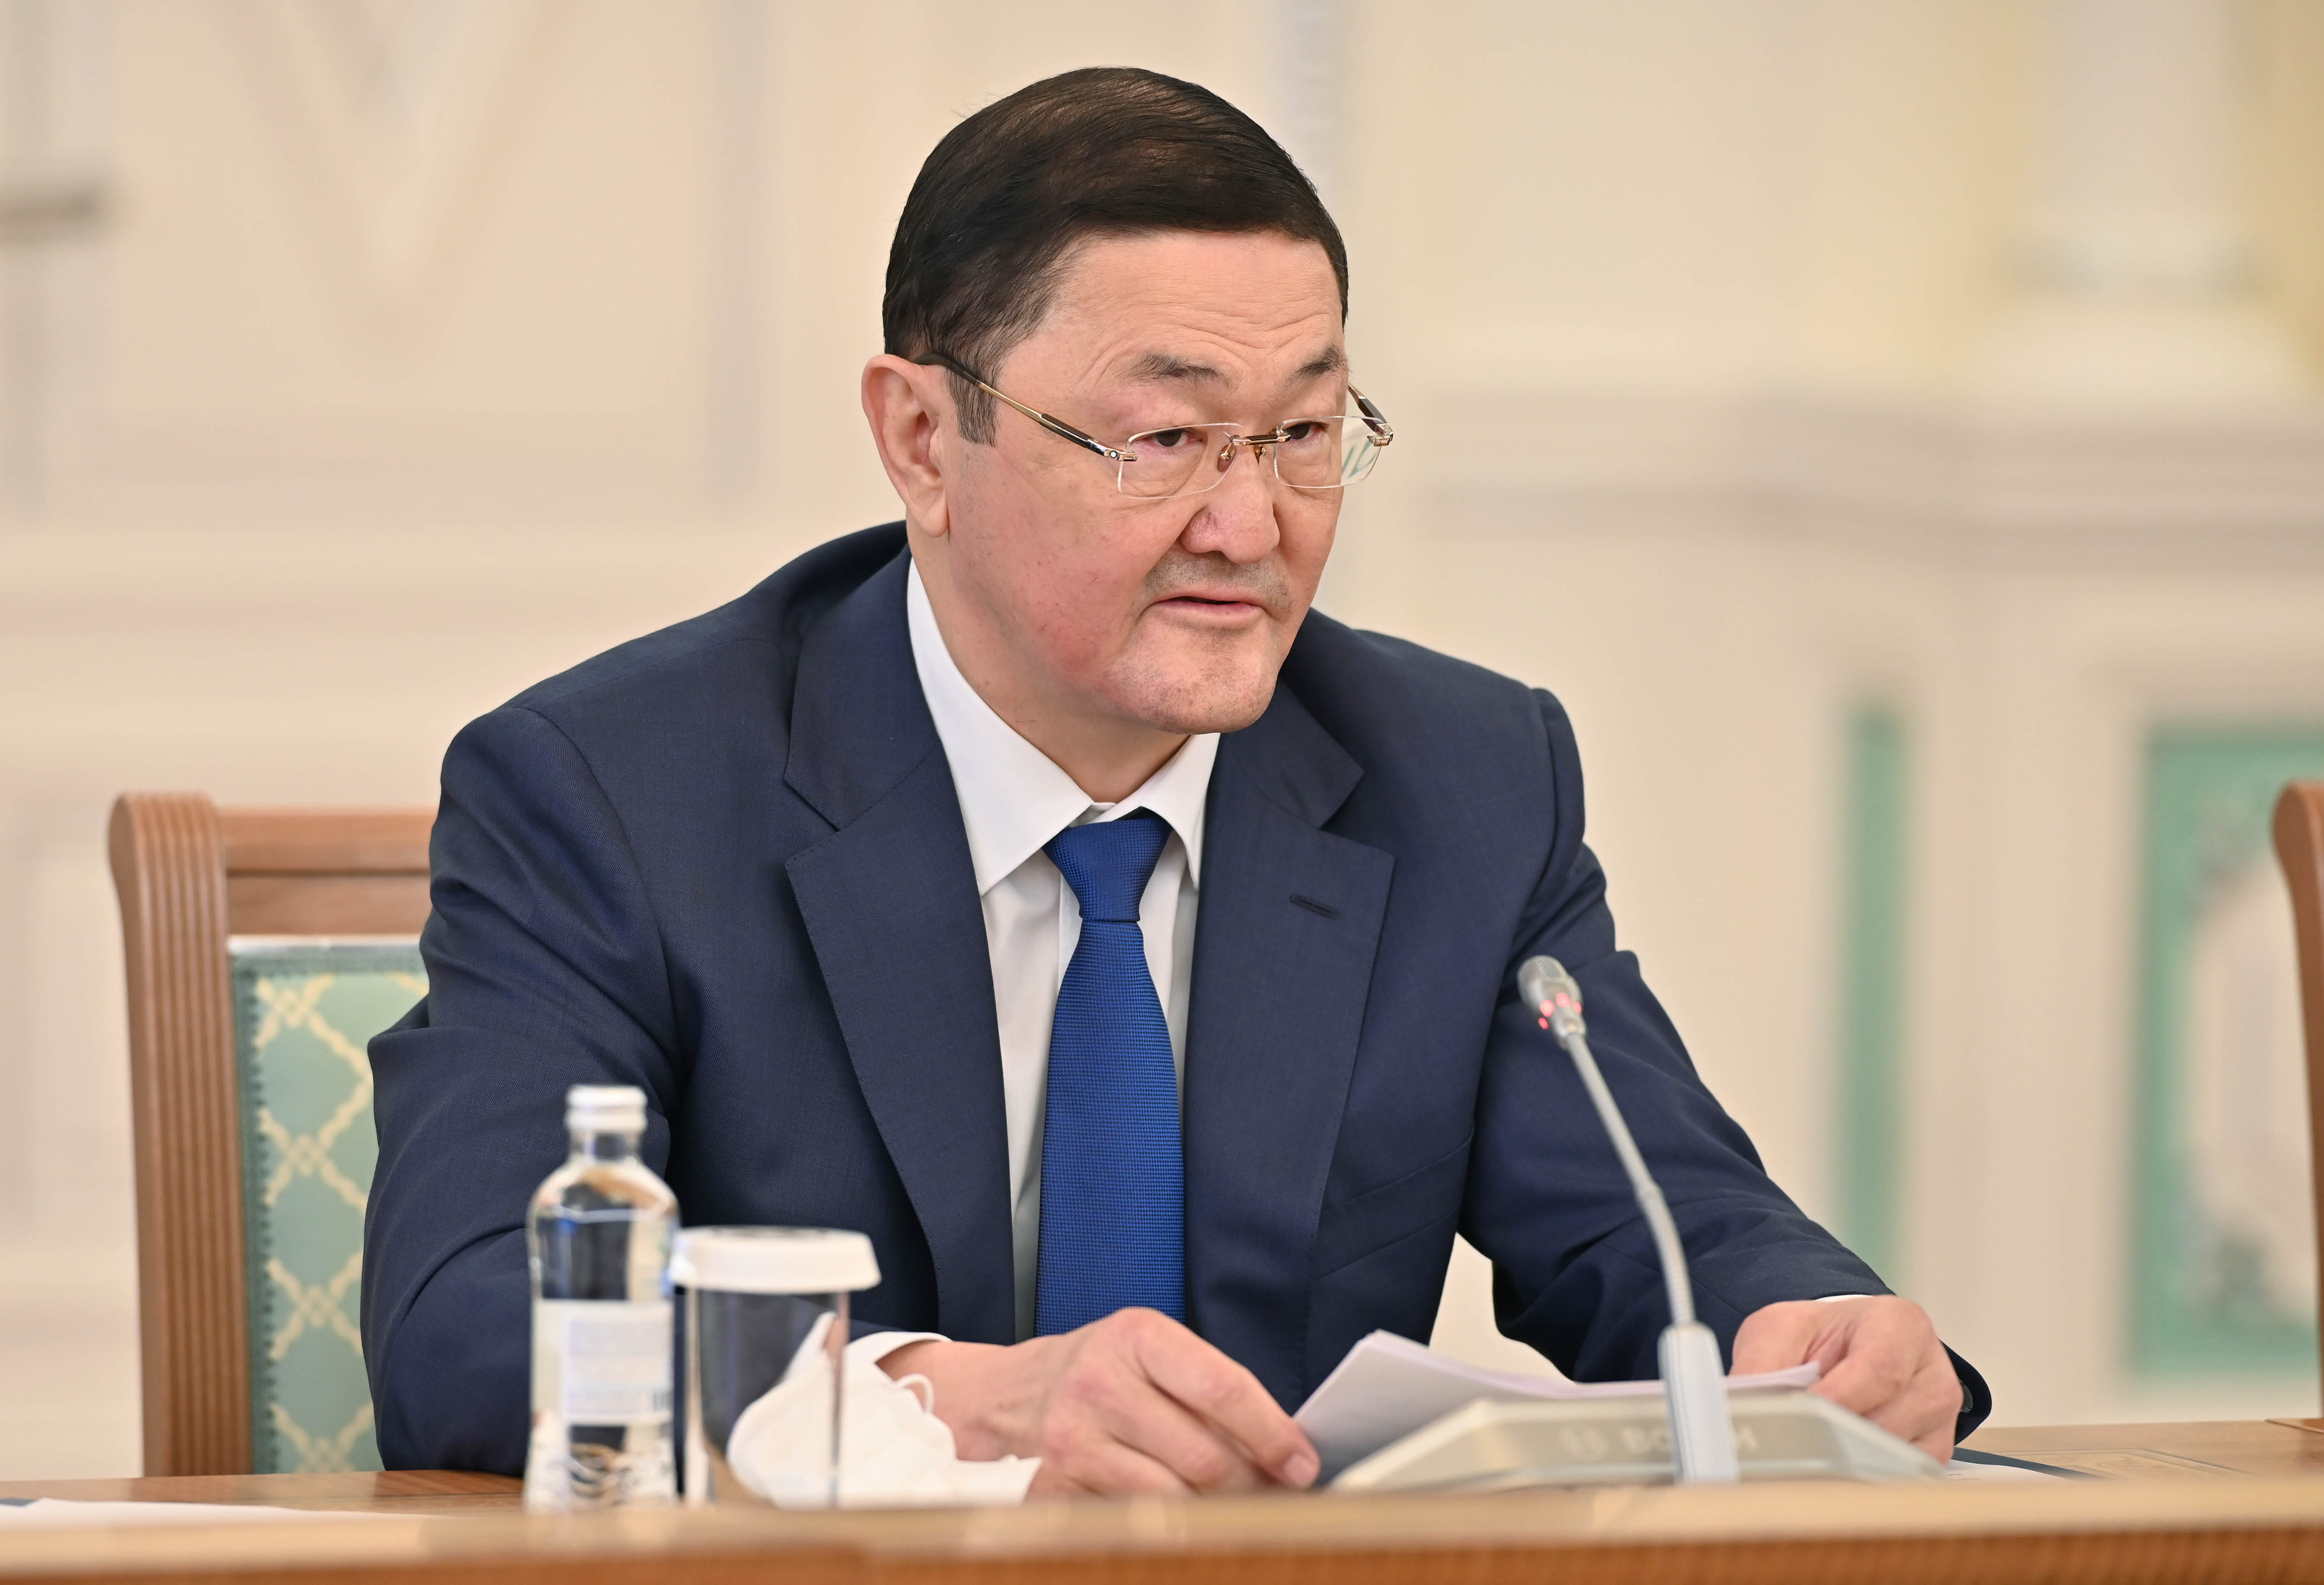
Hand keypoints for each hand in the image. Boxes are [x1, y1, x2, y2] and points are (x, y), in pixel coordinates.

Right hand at [879, 1308, 1319, 1495]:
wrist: (1006, 1396)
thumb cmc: (1100, 1371)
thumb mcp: (1151, 1352)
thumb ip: (1210, 1388)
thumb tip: (1282, 1448)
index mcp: (1136, 1336)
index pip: (1222, 1388)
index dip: (1272, 1433)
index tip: (1303, 1463)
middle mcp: (1100, 1384)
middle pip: (1203, 1456)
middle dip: (1253, 1485)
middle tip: (1279, 1496)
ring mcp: (1072, 1441)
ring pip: (1172, 1498)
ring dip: (1216, 1512)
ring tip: (1237, 1507)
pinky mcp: (1055, 1490)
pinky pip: (1132, 1523)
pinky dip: (1168, 1527)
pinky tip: (1184, 1518)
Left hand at [1731, 1296, 1961, 1461]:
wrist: (1846, 1346)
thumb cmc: (1820, 1337)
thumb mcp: (1782, 1330)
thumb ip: (1763, 1364)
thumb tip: (1742, 1409)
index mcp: (1901, 1326)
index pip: (1880, 1370)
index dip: (1837, 1400)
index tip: (1798, 1417)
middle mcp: (1932, 1374)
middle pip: (1887, 1422)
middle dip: (1832, 1438)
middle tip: (1787, 1447)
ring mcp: (1940, 1419)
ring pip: (1893, 1458)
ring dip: (1843, 1462)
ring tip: (1802, 1453)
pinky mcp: (1933, 1454)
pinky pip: (1898, 1478)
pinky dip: (1859, 1478)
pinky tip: (1828, 1468)